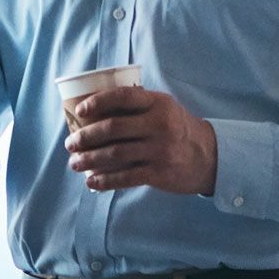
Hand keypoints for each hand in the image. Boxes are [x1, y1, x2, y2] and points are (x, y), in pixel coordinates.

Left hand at [65, 85, 217, 194]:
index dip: (98, 102)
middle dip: (86, 136)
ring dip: (90, 160)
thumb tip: (93, 108)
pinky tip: (92, 182)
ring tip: (75, 163)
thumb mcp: (164, 108)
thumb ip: (137, 105)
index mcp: (158, 103)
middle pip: (113, 128)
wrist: (208, 156)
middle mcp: (160, 124)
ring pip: (116, 154)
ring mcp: (160, 149)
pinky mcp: (160, 172)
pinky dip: (106, 181)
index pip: (123, 96)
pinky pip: (127, 177)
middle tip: (70, 144)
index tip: (80, 111)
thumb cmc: (176, 128)